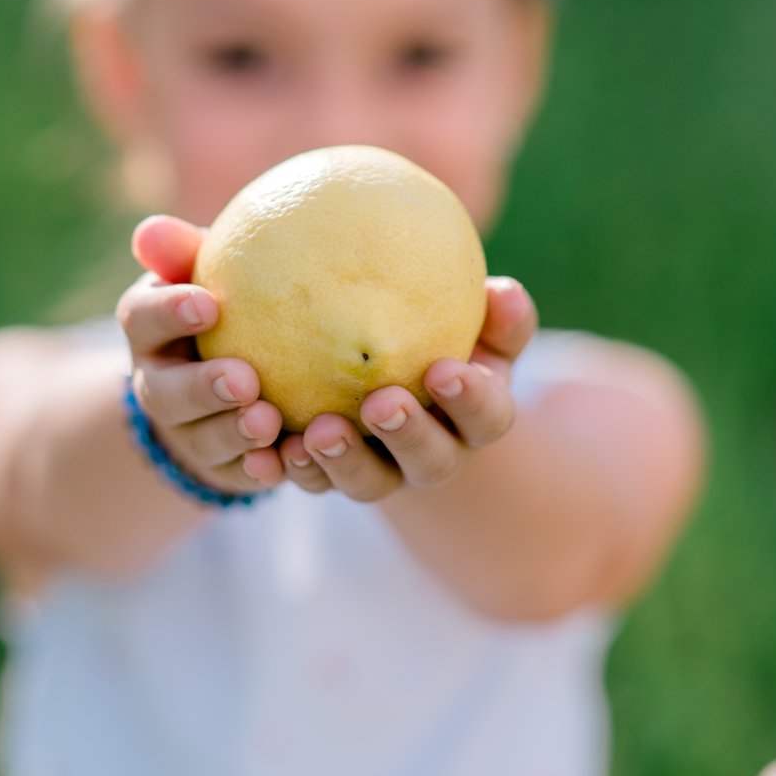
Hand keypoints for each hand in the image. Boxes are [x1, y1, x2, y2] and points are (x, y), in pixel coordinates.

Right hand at [116, 215, 287, 495]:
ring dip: (234, 433)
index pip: (141, 318)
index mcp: (149, 330)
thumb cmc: (227, 303)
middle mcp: (159, 385)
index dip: (167, 313)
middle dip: (201, 389)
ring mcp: (190, 432)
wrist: (227, 380)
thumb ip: (184, 251)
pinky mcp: (226, 467)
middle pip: (166, 394)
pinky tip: (287, 459)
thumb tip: (152, 229)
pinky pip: (242, 473)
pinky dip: (262, 469)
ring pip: (204, 440)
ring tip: (269, 421)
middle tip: (244, 378)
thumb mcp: (205, 272)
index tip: (208, 303)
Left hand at [275, 277, 536, 501]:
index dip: (470, 400)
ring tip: (317, 432)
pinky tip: (272, 447)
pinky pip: (313, 481)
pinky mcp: (332, 477)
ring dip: (343, 461)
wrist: (386, 370)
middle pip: (429, 461)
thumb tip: (504, 292)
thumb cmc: (440, 333)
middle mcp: (433, 457)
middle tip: (379, 403)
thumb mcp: (475, 321)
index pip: (487, 417)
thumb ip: (498, 313)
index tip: (443, 370)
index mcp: (475, 420)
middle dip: (406, 436)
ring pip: (368, 483)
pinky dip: (294, 469)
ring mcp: (383, 474)